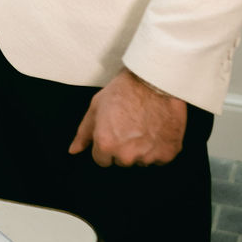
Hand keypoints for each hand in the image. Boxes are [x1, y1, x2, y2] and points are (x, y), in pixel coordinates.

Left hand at [68, 68, 187, 167]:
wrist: (154, 80)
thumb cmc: (124, 89)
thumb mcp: (96, 105)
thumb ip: (84, 132)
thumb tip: (74, 150)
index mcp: (106, 144)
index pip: (102, 160)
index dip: (107, 144)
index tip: (114, 131)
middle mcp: (126, 155)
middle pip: (122, 161)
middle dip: (124, 147)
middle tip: (130, 125)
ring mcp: (148, 157)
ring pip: (142, 161)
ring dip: (142, 149)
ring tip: (145, 124)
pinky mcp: (168, 154)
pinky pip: (161, 158)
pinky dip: (160, 148)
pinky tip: (158, 128)